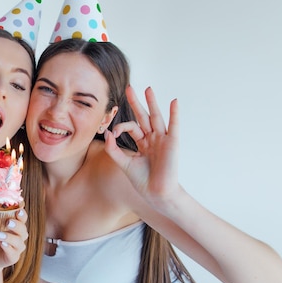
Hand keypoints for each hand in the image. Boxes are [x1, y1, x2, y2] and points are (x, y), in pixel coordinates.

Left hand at [0, 207, 28, 268]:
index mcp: (15, 225)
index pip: (22, 218)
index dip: (22, 214)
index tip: (18, 210)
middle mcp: (19, 236)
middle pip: (23, 229)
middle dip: (17, 225)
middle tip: (8, 222)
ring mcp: (17, 247)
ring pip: (18, 241)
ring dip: (9, 237)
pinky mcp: (13, 257)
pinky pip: (13, 253)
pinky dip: (8, 248)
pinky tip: (2, 244)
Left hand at [104, 86, 178, 204]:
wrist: (156, 194)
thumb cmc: (143, 181)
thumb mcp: (124, 163)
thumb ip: (113, 149)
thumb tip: (107, 133)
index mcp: (142, 143)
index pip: (131, 127)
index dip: (121, 127)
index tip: (113, 133)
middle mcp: (153, 139)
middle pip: (143, 117)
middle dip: (136, 103)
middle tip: (129, 88)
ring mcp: (163, 140)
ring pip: (156, 117)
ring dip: (152, 103)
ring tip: (148, 89)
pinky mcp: (172, 143)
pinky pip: (174, 126)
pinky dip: (174, 114)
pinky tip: (174, 102)